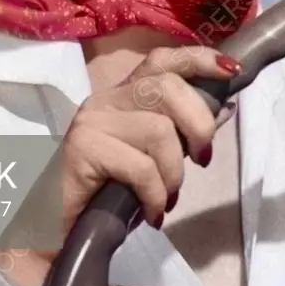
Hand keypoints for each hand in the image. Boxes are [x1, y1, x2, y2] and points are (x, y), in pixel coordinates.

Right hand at [0, 44, 239, 285]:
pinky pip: (140, 167)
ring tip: (165, 197)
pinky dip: (155, 194)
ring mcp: (93, 121)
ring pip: (159, 130)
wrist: (54, 226)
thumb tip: (224, 108)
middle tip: (201, 160)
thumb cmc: (107, 190)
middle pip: (166, 87)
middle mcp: (106, 98)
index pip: (162, 60)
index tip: (230, 69)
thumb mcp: (152, 155)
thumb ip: (181, 131)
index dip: (198, 59)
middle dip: (198, 124)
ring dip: (174, 172)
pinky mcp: (83, 149)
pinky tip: (151, 211)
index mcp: (124, 94)